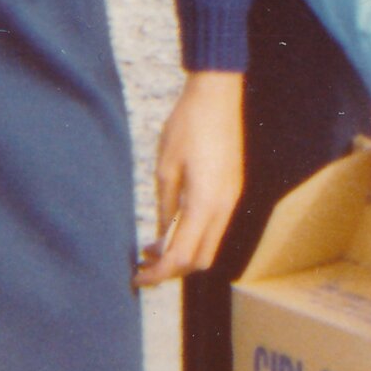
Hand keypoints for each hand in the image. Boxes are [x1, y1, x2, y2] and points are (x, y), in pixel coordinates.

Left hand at [136, 71, 244, 286]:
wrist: (218, 94)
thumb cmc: (187, 125)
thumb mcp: (165, 168)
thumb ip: (165, 209)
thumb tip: (161, 239)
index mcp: (205, 203)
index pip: (181, 257)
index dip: (157, 274)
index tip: (137, 276)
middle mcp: (224, 206)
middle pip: (200, 260)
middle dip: (172, 270)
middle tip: (144, 261)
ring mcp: (233, 197)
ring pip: (211, 245)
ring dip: (184, 253)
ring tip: (156, 245)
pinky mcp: (234, 188)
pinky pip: (216, 226)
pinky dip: (196, 235)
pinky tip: (175, 223)